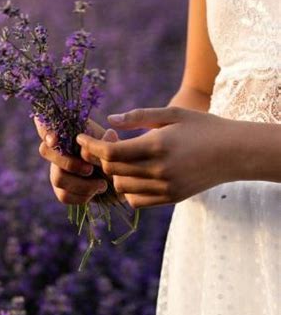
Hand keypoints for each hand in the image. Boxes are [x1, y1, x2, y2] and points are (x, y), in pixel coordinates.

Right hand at [34, 117, 107, 204]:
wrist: (119, 178)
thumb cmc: (113, 155)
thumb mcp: (112, 144)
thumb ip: (109, 141)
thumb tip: (109, 134)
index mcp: (68, 133)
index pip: (44, 126)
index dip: (45, 132)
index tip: (54, 140)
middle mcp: (57, 150)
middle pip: (46, 152)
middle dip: (69, 163)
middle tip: (90, 170)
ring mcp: (56, 169)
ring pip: (57, 177)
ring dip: (81, 184)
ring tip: (101, 184)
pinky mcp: (61, 189)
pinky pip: (63, 195)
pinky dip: (81, 196)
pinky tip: (95, 193)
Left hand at [76, 107, 238, 208]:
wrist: (234, 153)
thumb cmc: (202, 127)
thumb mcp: (172, 114)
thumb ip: (138, 116)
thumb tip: (110, 120)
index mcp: (157, 146)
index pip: (111, 152)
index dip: (91, 145)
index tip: (80, 138)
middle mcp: (159, 171)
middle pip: (112, 170)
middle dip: (101, 156)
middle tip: (108, 141)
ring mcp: (165, 188)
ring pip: (121, 187)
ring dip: (114, 173)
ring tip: (123, 158)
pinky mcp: (170, 199)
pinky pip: (135, 200)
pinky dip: (128, 189)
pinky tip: (134, 174)